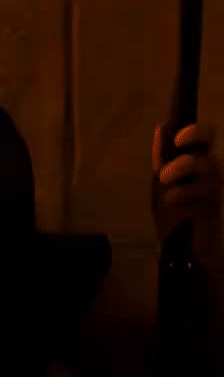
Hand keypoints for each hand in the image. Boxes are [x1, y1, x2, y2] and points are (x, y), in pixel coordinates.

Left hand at [152, 121, 222, 265]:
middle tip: (177, 143)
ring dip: (181, 167)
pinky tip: (170, 200)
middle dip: (194, 138)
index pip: (206, 137)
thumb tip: (162, 127)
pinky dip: (183, 192)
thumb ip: (163, 157)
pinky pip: (204, 192)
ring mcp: (214, 190)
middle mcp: (211, 172)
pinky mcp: (213, 208)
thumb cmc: (175, 213)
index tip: (177, 136)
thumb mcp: (163, 183)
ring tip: (163, 179)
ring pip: (209, 165)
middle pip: (212, 144)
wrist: (182, 250)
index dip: (195, 130)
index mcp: (198, 163)